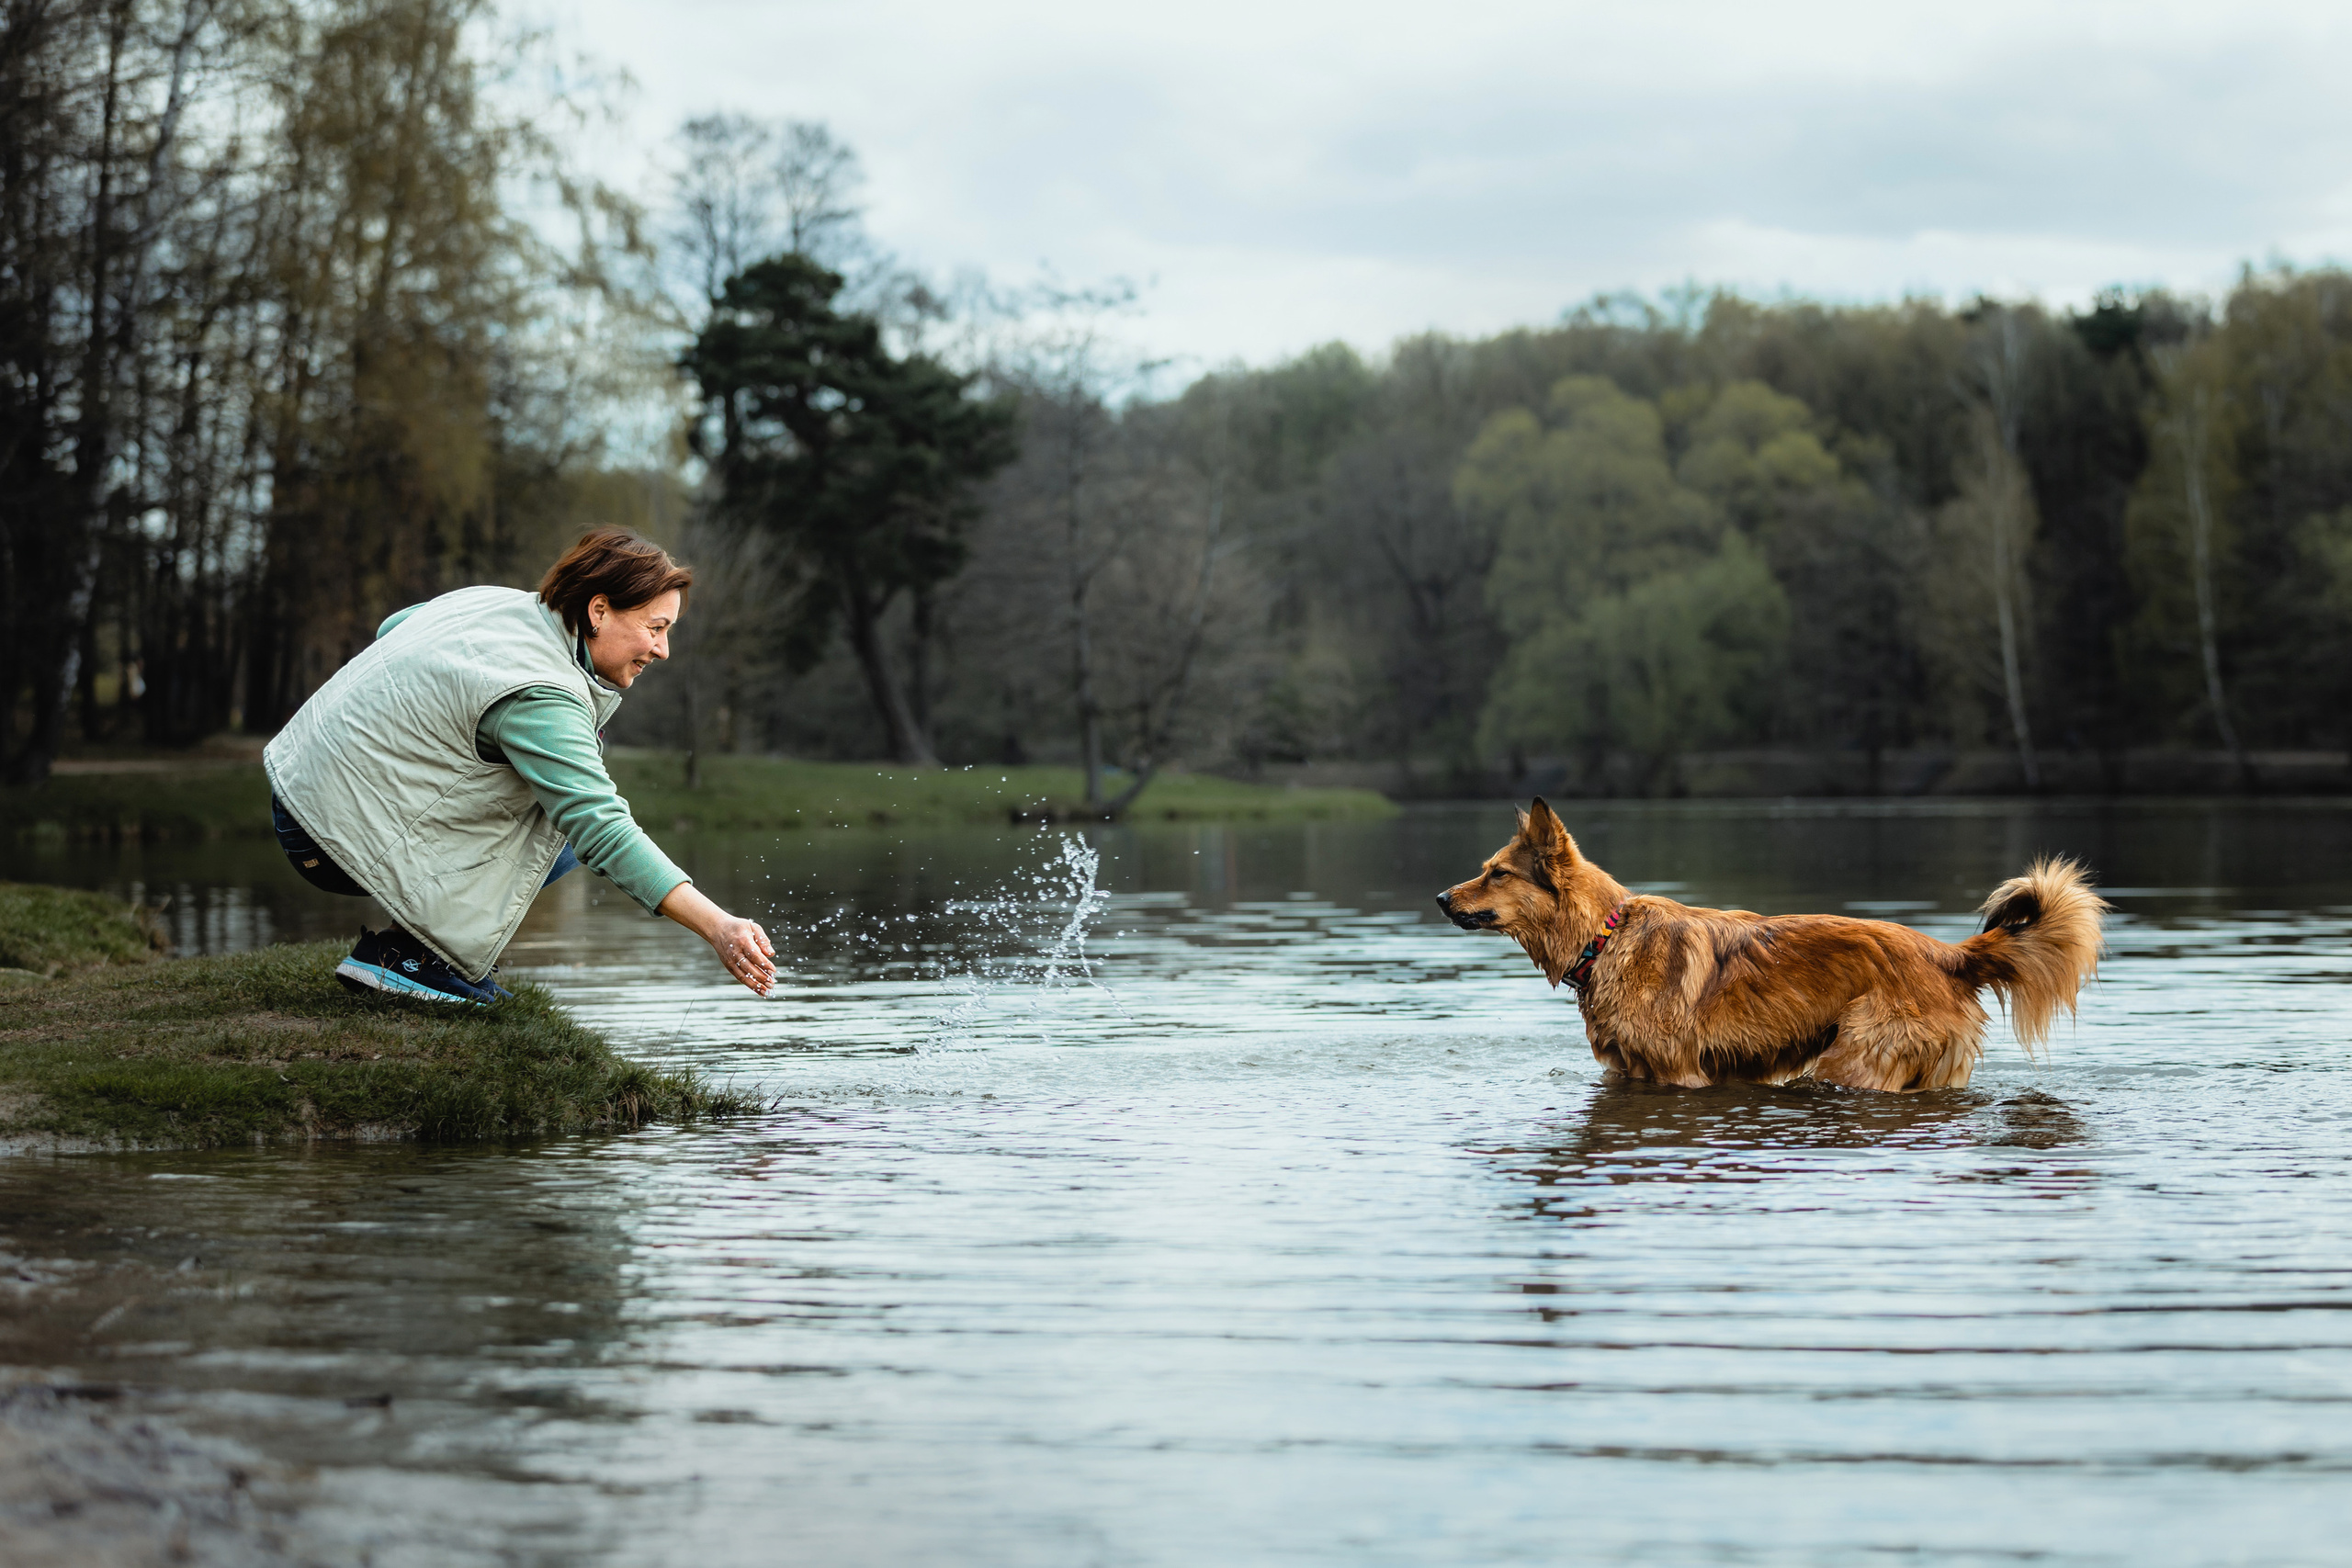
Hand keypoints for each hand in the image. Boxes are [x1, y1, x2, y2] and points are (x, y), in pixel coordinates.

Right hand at [657, 883, 777, 994]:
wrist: (717, 929)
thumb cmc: (739, 927)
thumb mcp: (753, 927)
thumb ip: (763, 940)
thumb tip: (771, 954)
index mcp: (742, 941)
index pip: (754, 955)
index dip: (764, 964)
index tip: (773, 970)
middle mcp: (735, 953)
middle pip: (749, 968)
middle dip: (761, 977)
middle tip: (772, 984)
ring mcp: (730, 961)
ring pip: (743, 976)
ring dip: (755, 985)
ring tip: (766, 992)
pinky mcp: (728, 966)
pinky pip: (739, 978)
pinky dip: (749, 985)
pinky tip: (759, 990)